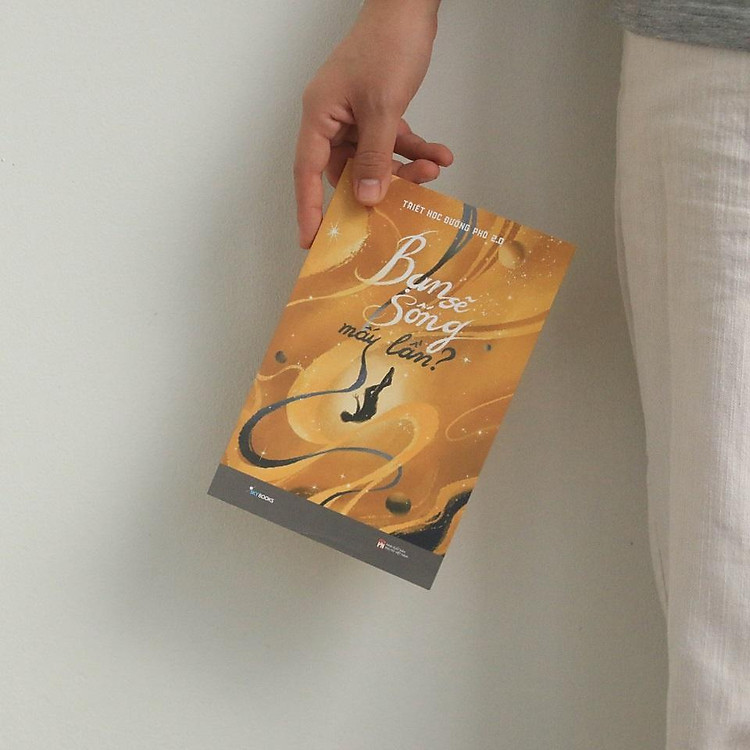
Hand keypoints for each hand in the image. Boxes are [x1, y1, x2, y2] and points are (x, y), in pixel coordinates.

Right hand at [294, 0, 452, 248]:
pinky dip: (414, 148)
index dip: (310, 209)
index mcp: (320, 116)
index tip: (311, 241)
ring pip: (374, 158)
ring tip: (433, 169)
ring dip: (405, 168)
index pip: (308, 172)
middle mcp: (333, 119)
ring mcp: (355, 115)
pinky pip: (392, 140)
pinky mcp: (377, 109)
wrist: (410, 5)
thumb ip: (374, 157)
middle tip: (396, 210)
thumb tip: (365, 197)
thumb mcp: (382, 108)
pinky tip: (440, 154)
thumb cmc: (388, 45)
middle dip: (376, 188)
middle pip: (346, 170)